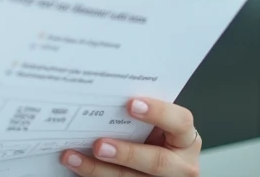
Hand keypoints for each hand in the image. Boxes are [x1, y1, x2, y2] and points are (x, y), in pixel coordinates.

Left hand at [61, 98, 200, 176]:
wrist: (156, 168)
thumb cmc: (152, 138)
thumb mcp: (155, 126)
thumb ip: (139, 115)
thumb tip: (103, 92)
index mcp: (185, 139)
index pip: (181, 122)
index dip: (158, 112)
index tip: (131, 104)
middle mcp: (181, 165)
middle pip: (158, 161)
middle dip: (126, 153)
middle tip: (98, 144)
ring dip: (99, 170)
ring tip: (74, 157)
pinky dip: (94, 176)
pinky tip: (76, 166)